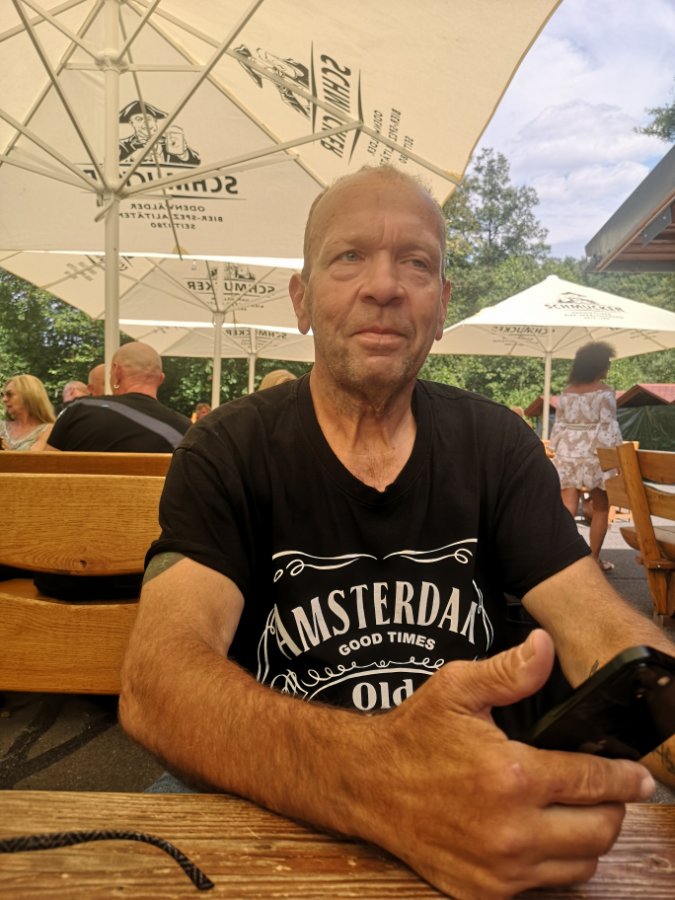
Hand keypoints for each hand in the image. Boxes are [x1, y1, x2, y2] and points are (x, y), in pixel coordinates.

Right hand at [362, 630, 654, 898]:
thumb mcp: (457, 689)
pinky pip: (547, 886)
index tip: (639, 776)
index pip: (594, 782)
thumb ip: (509, 671)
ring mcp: (500, 869)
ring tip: (576, 811)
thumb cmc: (414, 735)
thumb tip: (545, 646)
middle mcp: (511, 831)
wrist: (368, 785)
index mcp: (510, 776)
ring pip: (581, 865)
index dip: (625, 777)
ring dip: (589, 837)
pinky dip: (556, 863)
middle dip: (612, 807)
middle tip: (603, 790)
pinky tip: (542, 834)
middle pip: (600, 830)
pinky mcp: (485, 893)